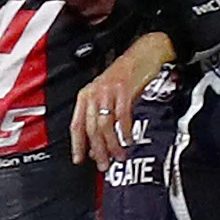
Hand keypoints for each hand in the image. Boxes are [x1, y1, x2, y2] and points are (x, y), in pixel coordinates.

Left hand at [72, 33, 172, 168]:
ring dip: (112, 144)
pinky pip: (122, 116)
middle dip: (98, 150)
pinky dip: (125, 131)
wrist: (143, 54)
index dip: (77, 144)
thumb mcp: (107, 96)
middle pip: (91, 128)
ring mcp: (108, 91)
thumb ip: (100, 117)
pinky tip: (128, 140)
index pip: (76, 125)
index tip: (79, 160)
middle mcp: (94, 93)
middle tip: (104, 164)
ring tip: (119, 156)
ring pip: (105, 125)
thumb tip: (96, 146)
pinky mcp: (124, 90)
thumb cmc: (125, 77)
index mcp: (85, 96)